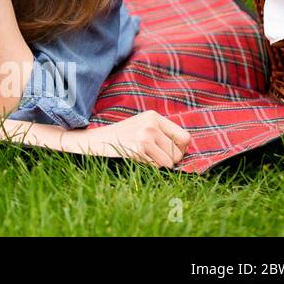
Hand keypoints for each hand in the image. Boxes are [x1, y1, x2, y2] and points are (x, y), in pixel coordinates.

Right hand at [63, 110, 191, 167]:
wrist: (97, 140)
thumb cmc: (123, 136)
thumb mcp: (143, 126)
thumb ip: (162, 133)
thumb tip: (185, 149)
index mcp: (154, 116)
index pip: (184, 137)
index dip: (180, 149)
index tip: (171, 152)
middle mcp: (151, 124)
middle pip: (178, 152)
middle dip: (170, 160)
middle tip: (156, 157)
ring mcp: (145, 136)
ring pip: (169, 162)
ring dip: (159, 165)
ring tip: (145, 157)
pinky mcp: (138, 148)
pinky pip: (156, 166)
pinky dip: (149, 167)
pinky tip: (137, 158)